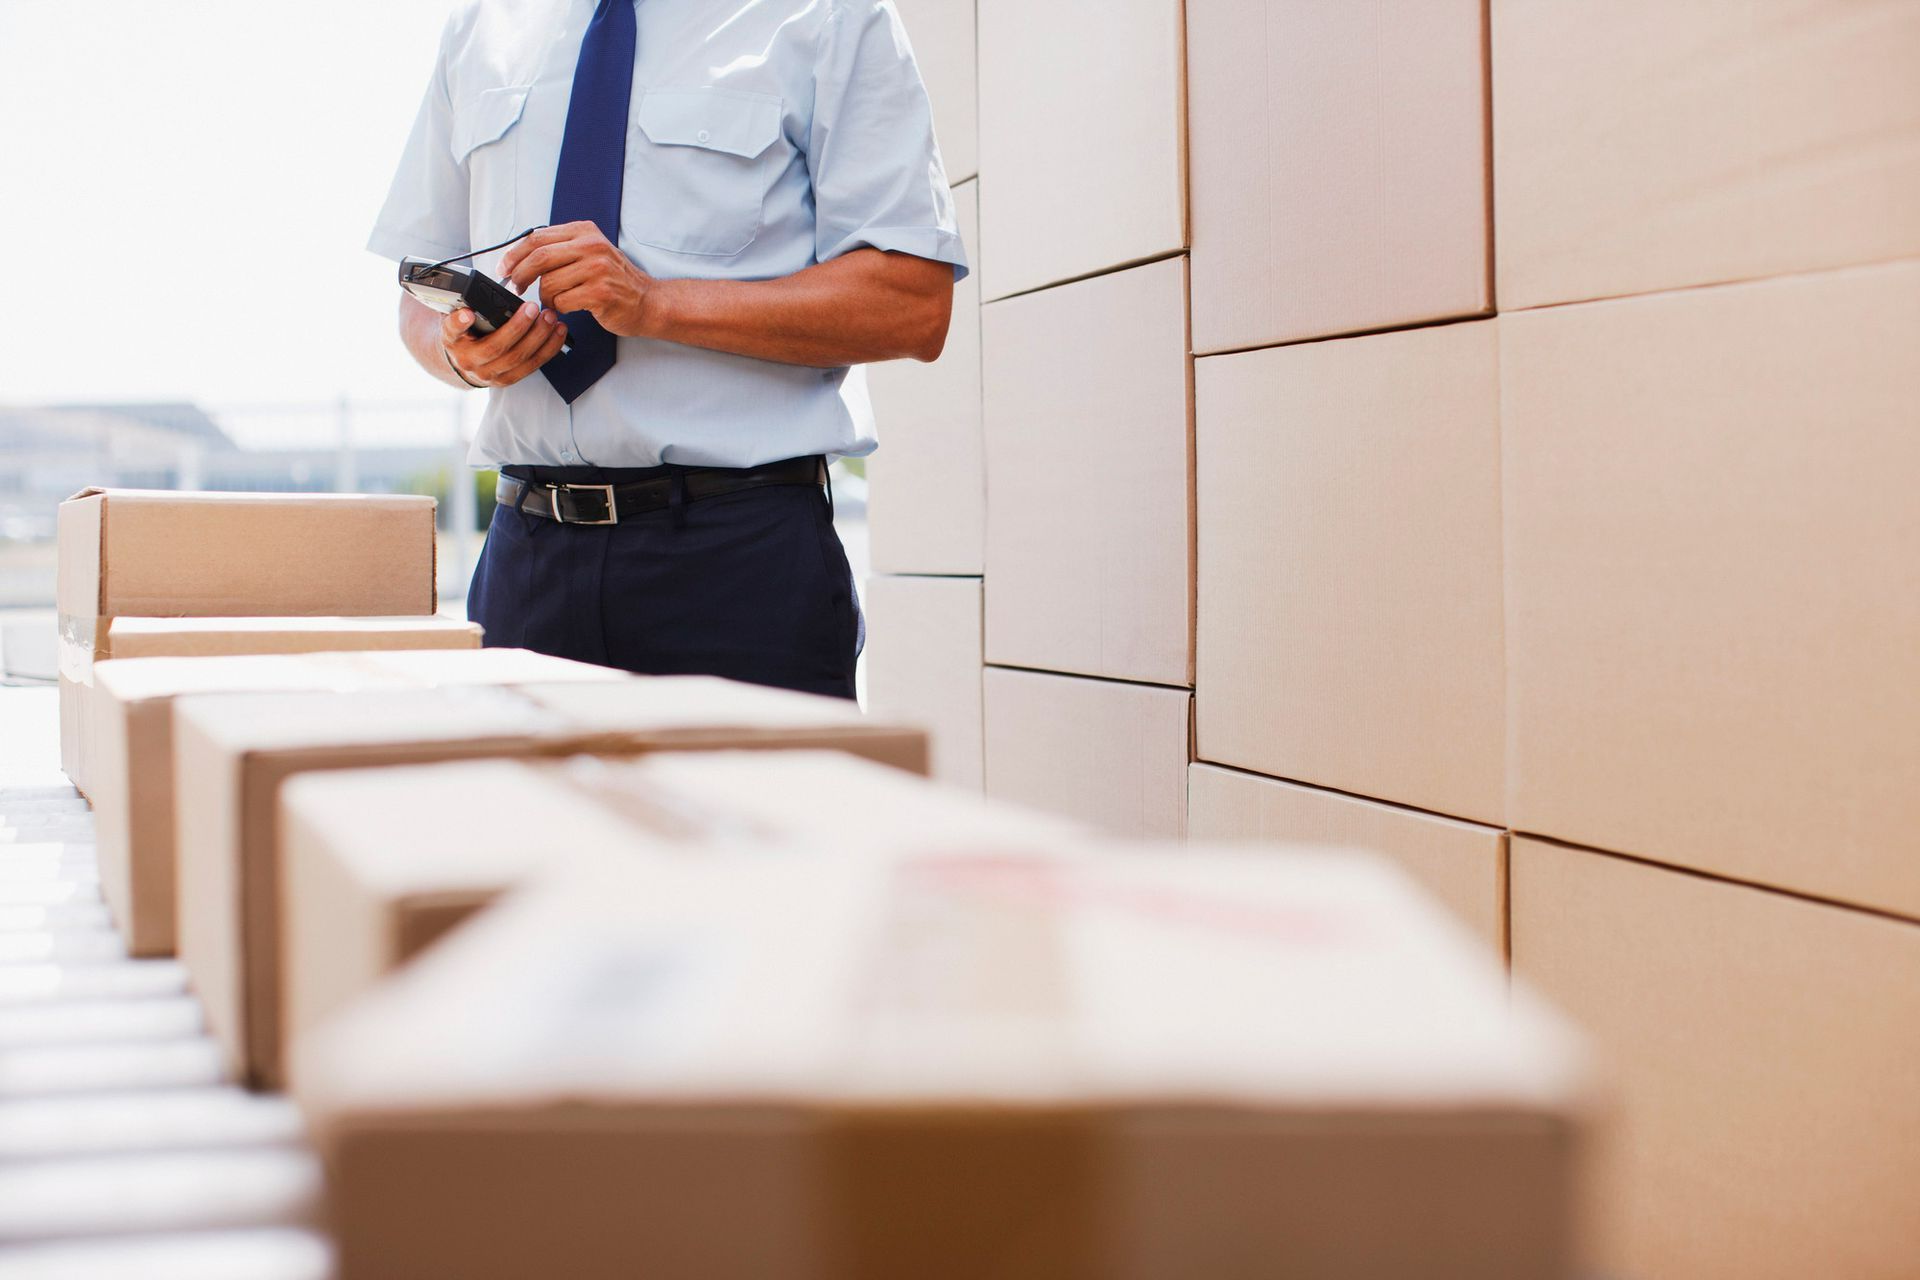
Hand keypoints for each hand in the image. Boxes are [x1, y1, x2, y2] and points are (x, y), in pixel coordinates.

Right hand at [443, 302, 567, 387]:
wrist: (463, 362)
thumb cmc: (464, 335)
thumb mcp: (456, 319)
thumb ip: (463, 307)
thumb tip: (477, 293)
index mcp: (453, 341)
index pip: (453, 331)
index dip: (459, 323)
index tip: (468, 313)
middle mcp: (470, 361)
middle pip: (496, 347)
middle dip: (518, 326)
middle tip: (533, 307)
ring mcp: (491, 374)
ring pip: (519, 358)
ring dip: (539, 337)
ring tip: (551, 318)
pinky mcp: (509, 379)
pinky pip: (532, 365)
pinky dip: (549, 348)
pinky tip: (559, 332)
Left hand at [501, 221, 656, 337]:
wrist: (648, 301)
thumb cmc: (615, 281)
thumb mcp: (591, 252)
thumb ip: (562, 248)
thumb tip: (521, 257)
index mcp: (585, 231)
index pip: (538, 237)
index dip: (515, 254)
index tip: (504, 268)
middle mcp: (592, 246)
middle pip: (539, 257)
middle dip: (520, 275)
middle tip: (516, 286)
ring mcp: (597, 269)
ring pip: (549, 283)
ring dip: (545, 297)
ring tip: (554, 301)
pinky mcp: (600, 293)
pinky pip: (562, 301)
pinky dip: (558, 308)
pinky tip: (567, 308)